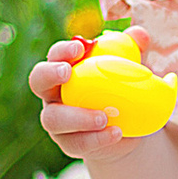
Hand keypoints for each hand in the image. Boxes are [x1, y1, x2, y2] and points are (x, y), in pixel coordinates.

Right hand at [29, 25, 155, 162]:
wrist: (129, 128)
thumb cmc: (123, 90)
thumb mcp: (132, 70)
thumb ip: (134, 52)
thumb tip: (139, 35)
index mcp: (66, 70)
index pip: (55, 56)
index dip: (62, 51)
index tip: (79, 48)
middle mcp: (54, 93)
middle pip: (38, 81)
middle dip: (49, 74)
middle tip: (68, 73)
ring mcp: (58, 121)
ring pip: (52, 119)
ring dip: (76, 116)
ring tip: (103, 117)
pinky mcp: (69, 143)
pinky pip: (76, 143)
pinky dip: (96, 138)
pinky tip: (116, 133)